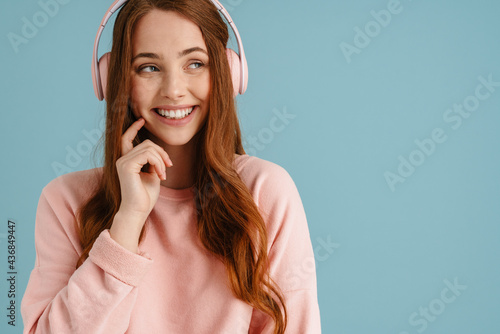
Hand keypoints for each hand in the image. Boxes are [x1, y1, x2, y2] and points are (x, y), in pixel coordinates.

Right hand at [109, 118, 172, 250]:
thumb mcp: (152, 175)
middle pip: (146, 143)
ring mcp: (122, 161)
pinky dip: (158, 163)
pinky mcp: (126, 165)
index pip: (126, 139)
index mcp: (126, 161)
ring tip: (164, 174)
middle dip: (162, 152)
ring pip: (149, 148)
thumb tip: (158, 152)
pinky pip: (148, 155)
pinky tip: (161, 175)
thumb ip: (153, 162)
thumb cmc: (145, 196)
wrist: (138, 210)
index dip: (133, 128)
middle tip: (169, 166)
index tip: (141, 120)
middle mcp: (121, 159)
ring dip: (161, 161)